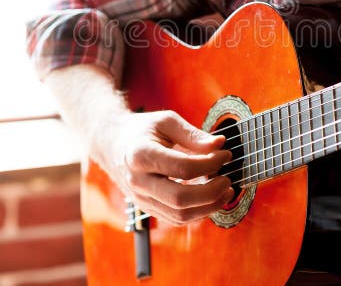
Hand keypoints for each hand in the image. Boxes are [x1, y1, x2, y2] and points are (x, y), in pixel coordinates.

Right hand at [98, 110, 233, 224]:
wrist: (113, 144)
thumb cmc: (142, 130)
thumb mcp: (166, 121)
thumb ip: (193, 134)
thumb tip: (219, 145)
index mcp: (140, 155)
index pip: (182, 168)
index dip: (210, 163)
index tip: (225, 154)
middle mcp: (138, 181)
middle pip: (180, 199)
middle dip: (211, 192)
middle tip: (227, 179)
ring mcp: (141, 198)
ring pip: (179, 215)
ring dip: (209, 207)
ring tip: (226, 191)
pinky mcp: (147, 208)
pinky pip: (175, 218)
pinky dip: (198, 212)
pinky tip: (211, 198)